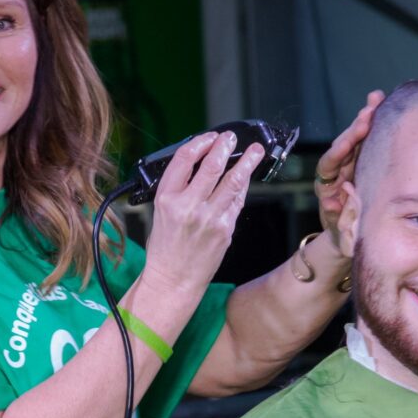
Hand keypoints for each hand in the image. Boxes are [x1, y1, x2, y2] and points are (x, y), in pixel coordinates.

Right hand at [141, 131, 264, 294]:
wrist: (174, 279)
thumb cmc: (166, 247)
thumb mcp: (162, 211)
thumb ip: (180, 188)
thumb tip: (202, 163)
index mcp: (166, 198)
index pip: (184, 159)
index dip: (199, 142)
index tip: (209, 138)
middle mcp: (188, 206)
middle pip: (211, 166)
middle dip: (225, 147)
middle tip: (231, 138)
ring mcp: (209, 218)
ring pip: (233, 181)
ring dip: (247, 162)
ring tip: (255, 150)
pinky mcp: (225, 229)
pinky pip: (237, 201)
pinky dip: (243, 186)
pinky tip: (246, 177)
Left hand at [315, 90, 384, 247]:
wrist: (344, 236)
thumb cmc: (342, 234)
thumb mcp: (339, 229)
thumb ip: (336, 214)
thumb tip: (333, 200)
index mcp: (325, 185)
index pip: (329, 164)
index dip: (338, 152)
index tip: (348, 142)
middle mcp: (335, 170)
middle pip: (343, 144)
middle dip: (355, 127)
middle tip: (370, 110)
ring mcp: (348, 164)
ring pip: (355, 138)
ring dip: (366, 119)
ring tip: (377, 99)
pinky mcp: (360, 161)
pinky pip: (367, 141)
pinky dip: (374, 125)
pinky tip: (382, 105)